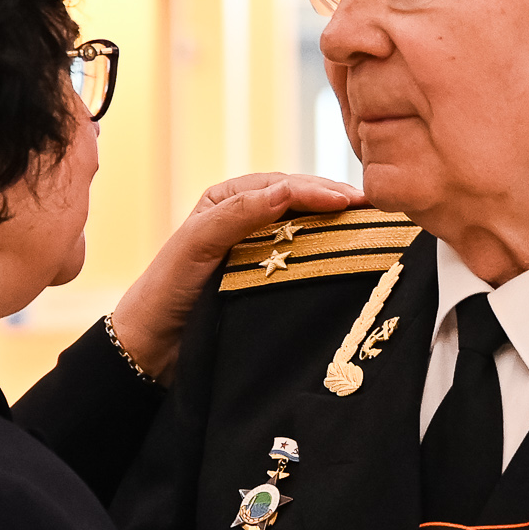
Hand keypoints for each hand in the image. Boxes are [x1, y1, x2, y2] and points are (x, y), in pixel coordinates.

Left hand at [109, 172, 360, 379]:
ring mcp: (260, 247)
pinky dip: (328, 252)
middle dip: (337, 200)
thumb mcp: (198, 243)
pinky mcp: (268, 276)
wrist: (152, 344)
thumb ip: (238, 214)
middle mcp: (247, 217)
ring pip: (307, 226)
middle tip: (376, 208)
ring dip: (338, 224)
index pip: (282, 185)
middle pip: (301, 201)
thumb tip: (286, 190)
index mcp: (228, 199)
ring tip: (373, 226)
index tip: (350, 203)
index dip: (317, 190)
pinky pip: (303, 257)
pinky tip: (350, 255)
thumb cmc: (167, 289)